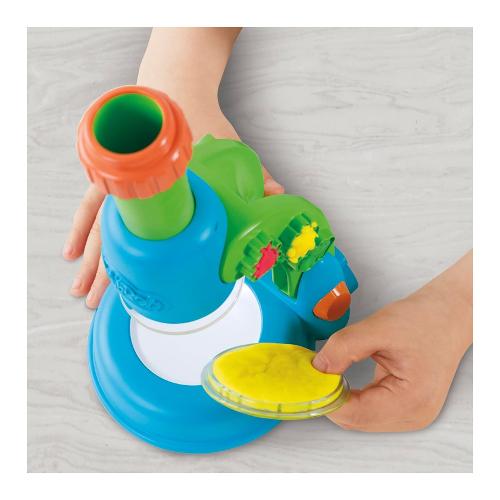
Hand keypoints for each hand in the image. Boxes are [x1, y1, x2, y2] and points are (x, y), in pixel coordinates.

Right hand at [64, 105, 282, 308]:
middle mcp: (135, 186)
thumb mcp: (230, 147)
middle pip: (112, 236)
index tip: (128, 284)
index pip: (145, 226)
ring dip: (90, 261)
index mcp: (162, 184)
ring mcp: (120, 184)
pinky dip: (82, 231)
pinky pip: (90, 209)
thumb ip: (256, 176)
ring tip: (81, 290)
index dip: (133, 258)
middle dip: (102, 272)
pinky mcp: (112, 181)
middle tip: (92, 300)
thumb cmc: (201, 120)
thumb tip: (279, 195)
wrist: (175, 89)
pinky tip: (73, 250)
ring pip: (98, 228)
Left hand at [313, 252, 471, 431]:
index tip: (307, 377)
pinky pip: (368, 408)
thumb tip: (317, 368)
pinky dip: (351, 396)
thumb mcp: (378, 328)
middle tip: (312, 373)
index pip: (354, 413)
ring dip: (339, 398)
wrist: (448, 313)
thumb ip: (343, 348)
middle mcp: (412, 415)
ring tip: (326, 373)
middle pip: (355, 419)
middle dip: (330, 397)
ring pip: (359, 417)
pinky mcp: (404, 405)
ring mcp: (410, 413)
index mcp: (411, 400)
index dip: (326, 396)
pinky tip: (341, 380)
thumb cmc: (425, 319)